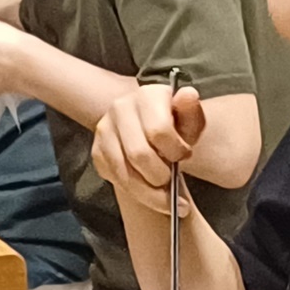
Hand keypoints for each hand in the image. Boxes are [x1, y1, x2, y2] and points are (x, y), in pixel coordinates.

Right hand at [92, 83, 205, 215]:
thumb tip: (189, 94)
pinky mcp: (97, 149)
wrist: (153, 135)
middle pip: (139, 154)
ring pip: (124, 171)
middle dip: (161, 175)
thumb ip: (192, 112)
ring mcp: (105, 128)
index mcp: (148, 95)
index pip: (158, 131)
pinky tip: (149, 191)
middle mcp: (121, 107)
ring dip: (148, 191)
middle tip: (172, 179)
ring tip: (165, 196)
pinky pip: (114, 178)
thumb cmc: (176, 129)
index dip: (175, 151)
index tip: (185, 155)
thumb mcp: (191, 121)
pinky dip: (135, 192)